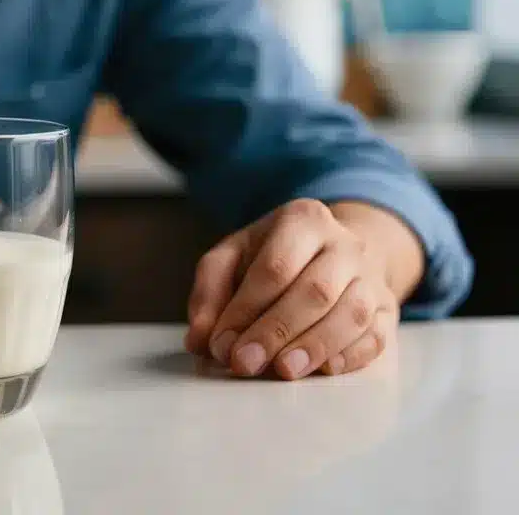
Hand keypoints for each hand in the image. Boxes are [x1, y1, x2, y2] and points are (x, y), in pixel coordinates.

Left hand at [185, 199, 406, 379]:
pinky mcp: (389, 309)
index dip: (246, 309)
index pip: (275, 268)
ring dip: (315, 347)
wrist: (332, 249)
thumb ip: (209, 292)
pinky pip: (378, 336)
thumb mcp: (232, 257)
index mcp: (303, 219)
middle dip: (276, 332)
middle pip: (315, 291)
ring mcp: (372, 276)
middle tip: (245, 364)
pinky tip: (322, 371)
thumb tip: (201, 340)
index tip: (222, 344)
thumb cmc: (272, 255)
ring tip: (283, 371)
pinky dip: (350, 356)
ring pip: (352, 314)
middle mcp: (345, 243)